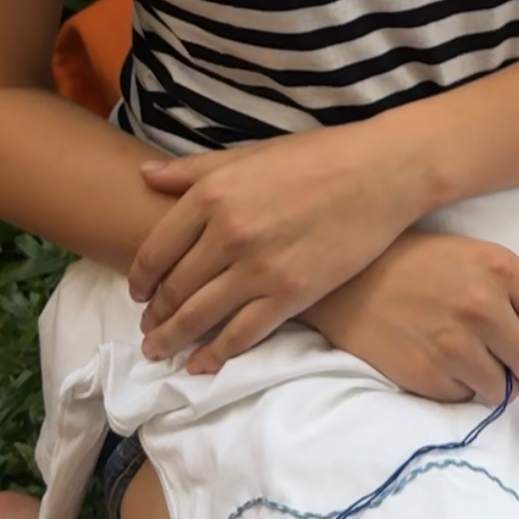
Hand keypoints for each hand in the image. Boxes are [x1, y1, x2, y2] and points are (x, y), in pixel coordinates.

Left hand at [129, 127, 419, 372]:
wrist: (381, 172)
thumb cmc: (318, 156)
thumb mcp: (250, 153)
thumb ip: (195, 170)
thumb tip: (144, 174)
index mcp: (212, 195)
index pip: (157, 249)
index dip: (140, 278)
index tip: (137, 293)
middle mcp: (228, 233)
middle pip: (175, 287)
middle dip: (155, 314)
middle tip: (147, 330)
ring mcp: (260, 267)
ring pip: (200, 316)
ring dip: (174, 339)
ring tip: (161, 352)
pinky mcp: (293, 293)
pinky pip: (243, 333)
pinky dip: (216, 354)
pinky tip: (202, 365)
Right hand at [305, 230, 518, 405]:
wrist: (348, 279)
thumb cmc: (419, 264)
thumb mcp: (477, 258)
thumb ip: (518, 296)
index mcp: (503, 270)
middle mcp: (483, 307)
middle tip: (505, 357)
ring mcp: (454, 344)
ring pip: (503, 391)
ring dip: (490, 380)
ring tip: (462, 354)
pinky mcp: (426, 374)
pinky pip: (465, 399)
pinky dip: (456, 387)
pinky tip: (436, 360)